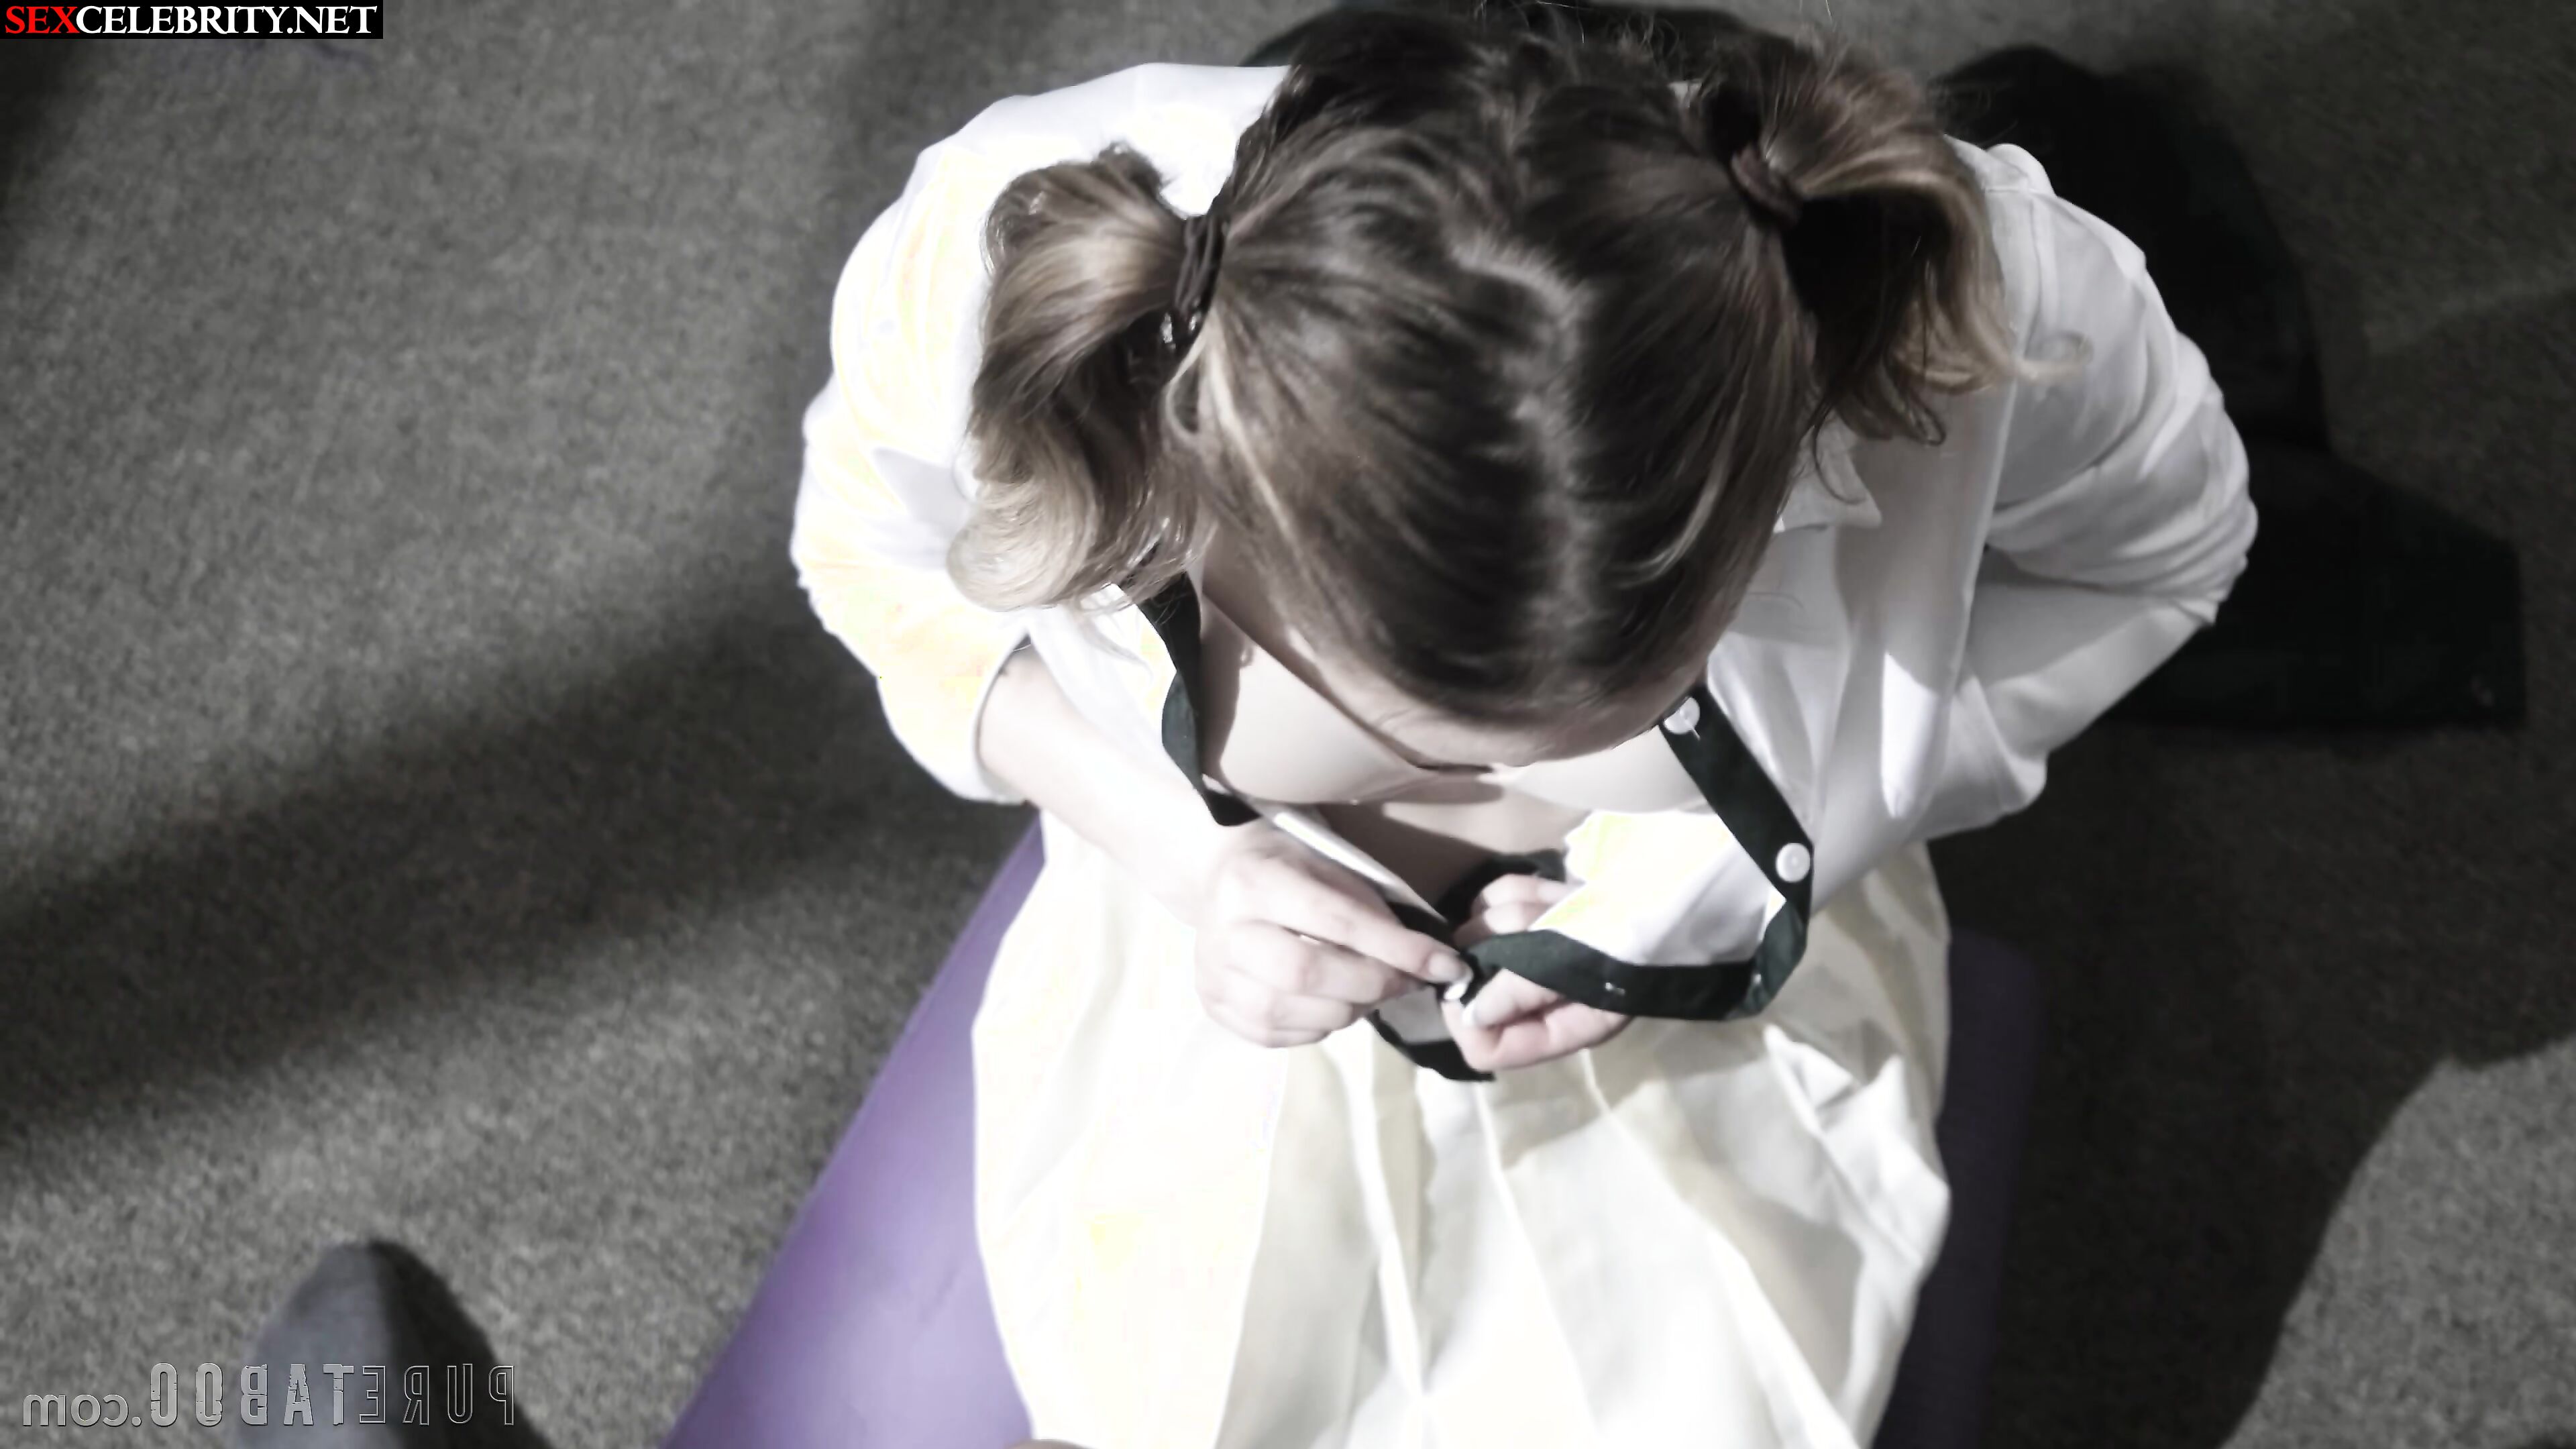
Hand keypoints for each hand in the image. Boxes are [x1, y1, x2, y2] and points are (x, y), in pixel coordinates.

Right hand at [1192, 821, 1470, 1047]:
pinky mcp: (1213, 1005)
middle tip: (1406, 982)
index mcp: (1256, 881)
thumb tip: (1427, 965)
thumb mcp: (1332, 868)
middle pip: (1308, 974)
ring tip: (1371, 992)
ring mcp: (1212, 973)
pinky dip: (1319, 1026)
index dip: (1397, 948)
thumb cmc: (1290, 866)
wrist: (1218, 876)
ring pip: (1293, 1012)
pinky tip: (1333, 1003)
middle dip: (1373, 984)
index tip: (1445, 965)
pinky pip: (1276, 1035)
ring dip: (1350, 1009)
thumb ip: (1372, 914)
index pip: (1335, 922)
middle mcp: (1225, 930)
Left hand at [1442, 873, 1631, 1071]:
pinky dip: (1520, 888)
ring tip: (1559, 902)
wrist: (1673, 890)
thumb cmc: (1634, 939)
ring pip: (1478, 931)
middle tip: (1531, 925)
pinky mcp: (1531, 911)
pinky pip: (1494, 898)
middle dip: (1494, 946)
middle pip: (1472, 984)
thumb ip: (1525, 993)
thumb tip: (1469, 1016)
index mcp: (1553, 1028)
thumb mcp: (1584, 972)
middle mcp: (1535, 996)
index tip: (1474, 976)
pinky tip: (1557, 888)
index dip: (1468, 1017)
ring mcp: (1530, 951)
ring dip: (1515, 910)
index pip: (1486, 1048)